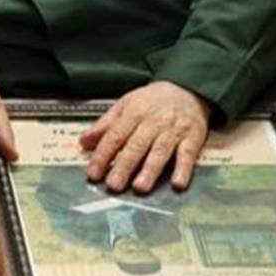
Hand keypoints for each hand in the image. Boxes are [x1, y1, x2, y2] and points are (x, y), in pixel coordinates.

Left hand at [79, 81, 209, 193]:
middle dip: (124, 166)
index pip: (115, 136)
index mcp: (133, 112)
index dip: (103, 155)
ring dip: (150, 170)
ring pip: (160, 151)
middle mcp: (152, 122)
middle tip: (113, 185)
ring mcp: (173, 130)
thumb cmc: (152, 101)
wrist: (187, 88)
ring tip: (140, 187)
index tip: (94, 173)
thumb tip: (83, 142)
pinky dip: (183, 169)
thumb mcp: (125, 105)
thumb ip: (104, 125)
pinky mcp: (192, 138)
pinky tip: (178, 184)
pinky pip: (188, 154)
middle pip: (136, 145)